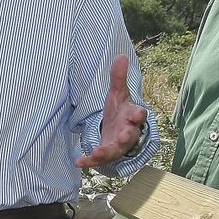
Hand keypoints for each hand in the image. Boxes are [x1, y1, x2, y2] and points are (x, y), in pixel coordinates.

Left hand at [76, 54, 147, 168]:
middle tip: (124, 136)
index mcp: (132, 116)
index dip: (138, 114)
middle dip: (127, 137)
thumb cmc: (120, 111)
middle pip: (130, 136)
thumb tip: (121, 56)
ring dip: (107, 153)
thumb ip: (118, 78)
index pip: (139, 115)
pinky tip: (78, 162)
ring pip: (116, 151)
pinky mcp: (107, 153)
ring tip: (96, 153)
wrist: (117, 131)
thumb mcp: (117, 94)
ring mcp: (118, 145)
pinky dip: (90, 162)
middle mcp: (128, 133)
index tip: (137, 113)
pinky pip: (100, 160)